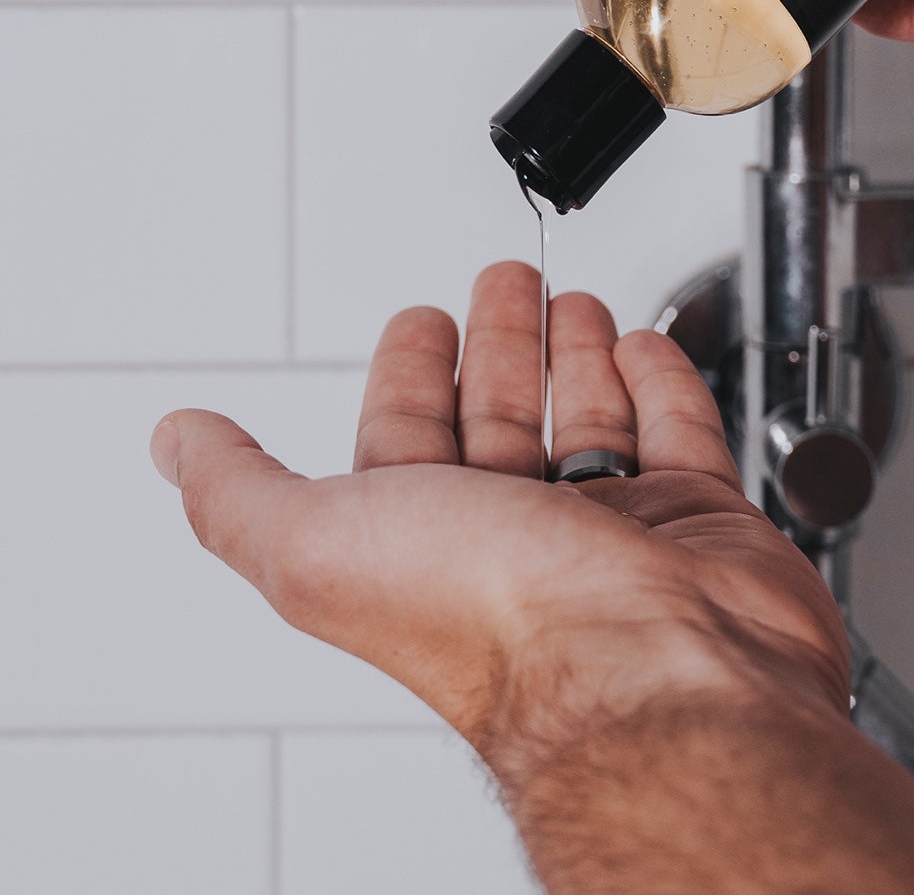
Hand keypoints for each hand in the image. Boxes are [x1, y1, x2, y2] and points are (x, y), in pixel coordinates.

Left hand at [149, 263, 848, 782]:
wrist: (654, 669)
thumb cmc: (495, 623)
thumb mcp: (317, 543)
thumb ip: (239, 492)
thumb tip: (175, 444)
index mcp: (429, 543)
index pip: (408, 436)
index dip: (409, 371)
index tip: (419, 318)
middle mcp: (520, 540)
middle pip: (503, 416)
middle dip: (500, 341)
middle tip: (504, 283)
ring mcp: (615, 531)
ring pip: (589, 419)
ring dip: (577, 351)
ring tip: (574, 303)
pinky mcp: (698, 518)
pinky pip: (677, 430)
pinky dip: (659, 382)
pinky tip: (643, 346)